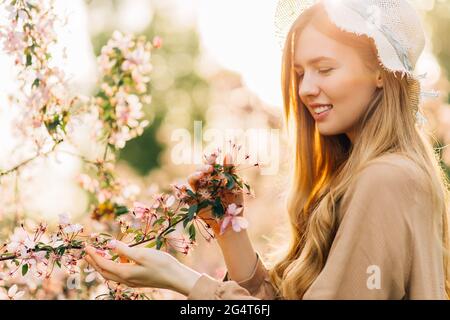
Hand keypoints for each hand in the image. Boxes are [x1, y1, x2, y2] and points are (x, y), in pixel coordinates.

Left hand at [84, 240, 200, 294]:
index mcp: (125, 272)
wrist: (176, 277)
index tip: (86, 246)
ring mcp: (131, 281)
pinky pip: (120, 275)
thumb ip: (124, 250)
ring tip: (99, 254)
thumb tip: (110, 244)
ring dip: (102, 265)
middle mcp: (125, 279)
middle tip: (86, 252)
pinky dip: (114, 267)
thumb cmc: (161, 264)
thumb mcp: (142, 254)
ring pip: (111, 274)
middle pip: (103, 272)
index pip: (103, 263)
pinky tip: (121, 258)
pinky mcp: (137, 280)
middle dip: (93, 262)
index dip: (93, 254)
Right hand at [188, 153, 243, 235]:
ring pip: (191, 180)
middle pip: (199, 171)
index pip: (210, 165)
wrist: (231, 224)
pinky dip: (183, 190)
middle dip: (202, 167)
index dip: (210, 159)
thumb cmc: (235, 205)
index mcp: (215, 178)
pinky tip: (185, 187)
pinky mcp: (193, 203)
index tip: (214, 155)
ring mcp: (198, 192)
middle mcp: (205, 183)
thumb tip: (228, 153)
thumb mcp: (234, 186)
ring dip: (194, 175)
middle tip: (210, 168)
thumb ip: (230, 171)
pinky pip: (185, 195)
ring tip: (200, 175)